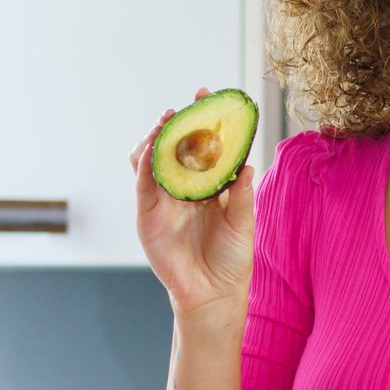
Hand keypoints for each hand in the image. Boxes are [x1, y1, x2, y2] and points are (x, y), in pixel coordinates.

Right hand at [133, 87, 255, 315]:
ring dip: (156, 137)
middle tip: (186, 104)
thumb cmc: (232, 260)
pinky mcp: (147, 214)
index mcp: (209, 186)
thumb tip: (247, 165)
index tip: (208, 96)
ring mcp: (163, 200)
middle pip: (174, 147)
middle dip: (177, 122)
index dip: (204, 121)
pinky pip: (142, 183)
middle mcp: (184, 188)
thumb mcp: (243, 224)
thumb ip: (241, 196)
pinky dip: (145, 163)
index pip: (204, 146)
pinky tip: (152, 147)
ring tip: (166, 121)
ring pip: (152, 159)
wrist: (212, 293)